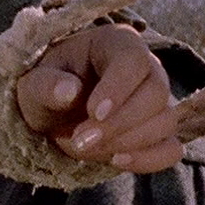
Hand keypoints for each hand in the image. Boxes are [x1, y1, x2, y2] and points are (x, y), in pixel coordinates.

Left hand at [15, 24, 181, 172]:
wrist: (51, 112)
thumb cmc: (45, 88)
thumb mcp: (34, 83)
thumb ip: (46, 85)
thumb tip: (69, 91)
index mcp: (116, 43)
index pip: (132, 60)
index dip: (117, 88)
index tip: (93, 113)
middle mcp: (146, 68)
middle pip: (156, 93)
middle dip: (119, 123)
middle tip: (81, 140)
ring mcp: (157, 101)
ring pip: (165, 121)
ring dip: (127, 142)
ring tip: (84, 148)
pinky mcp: (159, 132)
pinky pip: (171, 149)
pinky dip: (148, 159)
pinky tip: (116, 161)